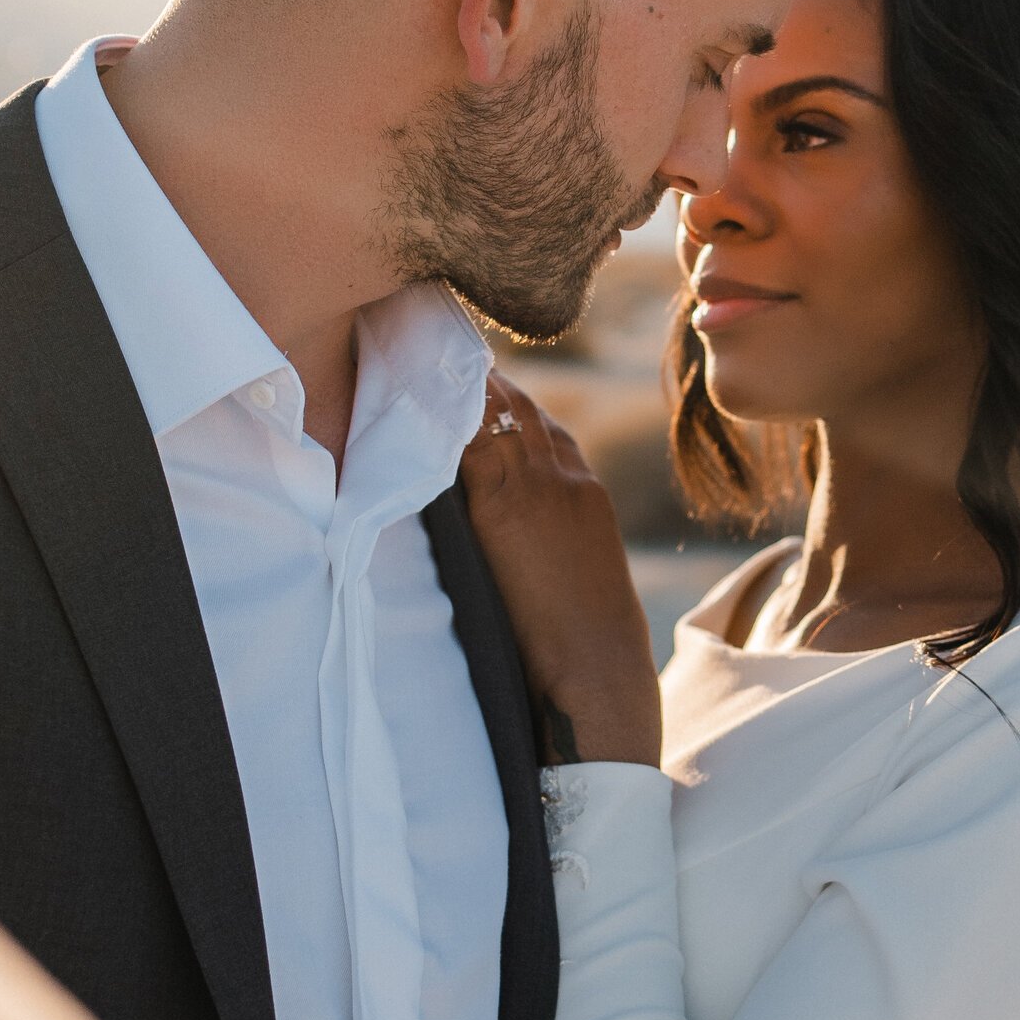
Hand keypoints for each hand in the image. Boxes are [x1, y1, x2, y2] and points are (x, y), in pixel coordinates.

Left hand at [460, 377, 663, 767]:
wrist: (598, 661)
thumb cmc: (585, 639)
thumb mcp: (580, 576)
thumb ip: (554, 543)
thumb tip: (521, 543)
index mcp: (589, 494)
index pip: (548, 431)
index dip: (513, 408)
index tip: (484, 390)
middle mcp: (569, 477)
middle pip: (523, 411)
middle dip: (487, 385)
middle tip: (448, 358)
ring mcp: (542, 486)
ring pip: (498, 415)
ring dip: (464, 389)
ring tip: (426, 362)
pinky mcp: (508, 504)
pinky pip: (473, 443)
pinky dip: (449, 419)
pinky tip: (421, 402)